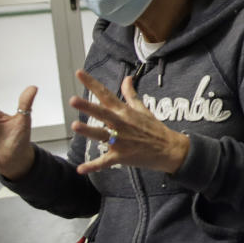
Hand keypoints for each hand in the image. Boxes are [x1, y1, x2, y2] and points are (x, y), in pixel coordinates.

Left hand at [69, 70, 188, 174]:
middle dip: (87, 106)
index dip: (92, 84)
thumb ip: (130, 94)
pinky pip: (105, 162)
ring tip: (75, 126)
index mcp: (124, 112)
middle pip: (102, 113)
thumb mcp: (143, 109)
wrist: (170, 149)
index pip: (106, 94)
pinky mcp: (121, 157)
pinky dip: (93, 166)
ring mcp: (121, 141)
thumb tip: (127, 78)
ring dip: (88, 131)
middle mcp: (121, 124)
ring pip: (101, 135)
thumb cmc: (155, 129)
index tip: (79, 73)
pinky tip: (80, 169)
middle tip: (73, 100)